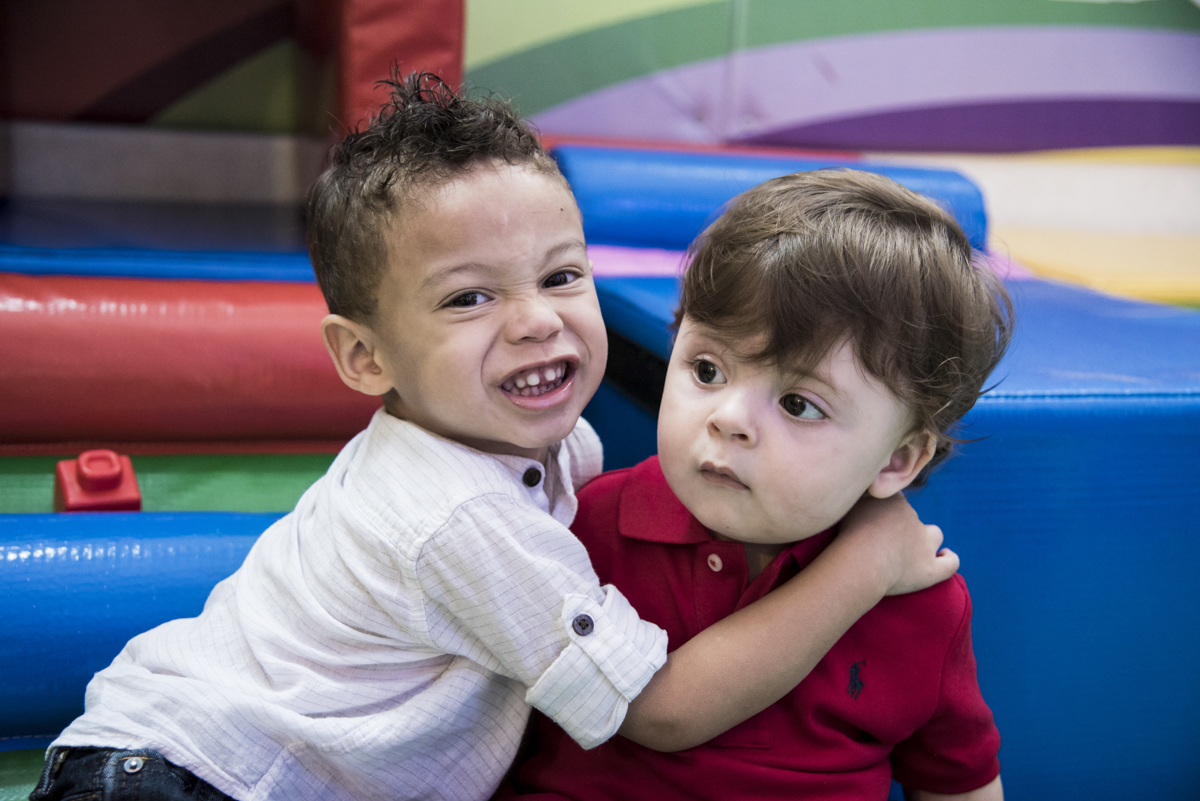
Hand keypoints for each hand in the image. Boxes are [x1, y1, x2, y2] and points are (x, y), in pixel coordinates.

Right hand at [837, 494, 958, 595]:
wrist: (861, 562)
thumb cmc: (846, 534)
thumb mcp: (847, 505)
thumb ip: (857, 495)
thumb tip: (859, 485)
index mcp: (895, 503)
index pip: (894, 502)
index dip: (885, 512)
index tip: (872, 522)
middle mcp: (913, 519)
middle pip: (910, 518)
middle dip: (901, 527)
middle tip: (881, 541)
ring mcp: (924, 545)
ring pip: (933, 534)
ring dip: (927, 539)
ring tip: (914, 549)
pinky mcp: (929, 570)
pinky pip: (950, 564)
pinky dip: (949, 559)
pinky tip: (946, 556)